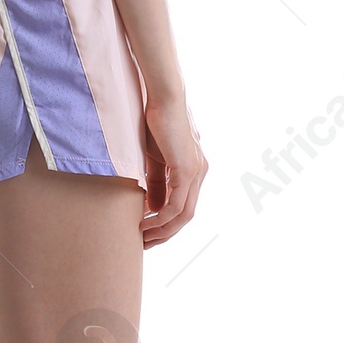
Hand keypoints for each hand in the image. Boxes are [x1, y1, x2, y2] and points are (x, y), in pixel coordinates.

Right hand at [140, 90, 206, 246]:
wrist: (163, 98)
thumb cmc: (156, 122)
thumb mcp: (154, 159)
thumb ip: (157, 183)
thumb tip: (153, 208)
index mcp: (194, 169)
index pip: (184, 205)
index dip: (167, 223)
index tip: (148, 232)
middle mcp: (200, 173)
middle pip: (186, 215)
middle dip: (166, 233)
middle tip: (146, 243)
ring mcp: (196, 172)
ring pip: (183, 214)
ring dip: (162, 230)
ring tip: (143, 237)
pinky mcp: (187, 169)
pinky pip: (176, 204)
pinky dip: (162, 217)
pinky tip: (146, 222)